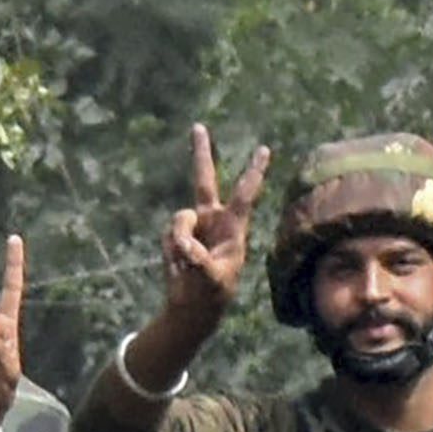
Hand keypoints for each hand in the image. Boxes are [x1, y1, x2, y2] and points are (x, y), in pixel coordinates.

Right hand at [160, 123, 270, 316]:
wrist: (192, 305)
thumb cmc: (213, 292)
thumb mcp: (213, 279)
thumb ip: (200, 261)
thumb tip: (184, 243)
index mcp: (233, 228)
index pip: (245, 195)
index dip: (254, 173)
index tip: (264, 150)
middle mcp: (212, 219)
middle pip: (205, 180)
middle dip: (201, 154)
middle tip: (198, 127)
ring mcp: (192, 226)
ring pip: (180, 219)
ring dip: (180, 239)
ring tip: (188, 263)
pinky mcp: (175, 235)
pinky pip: (168, 234)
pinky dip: (171, 249)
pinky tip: (179, 264)